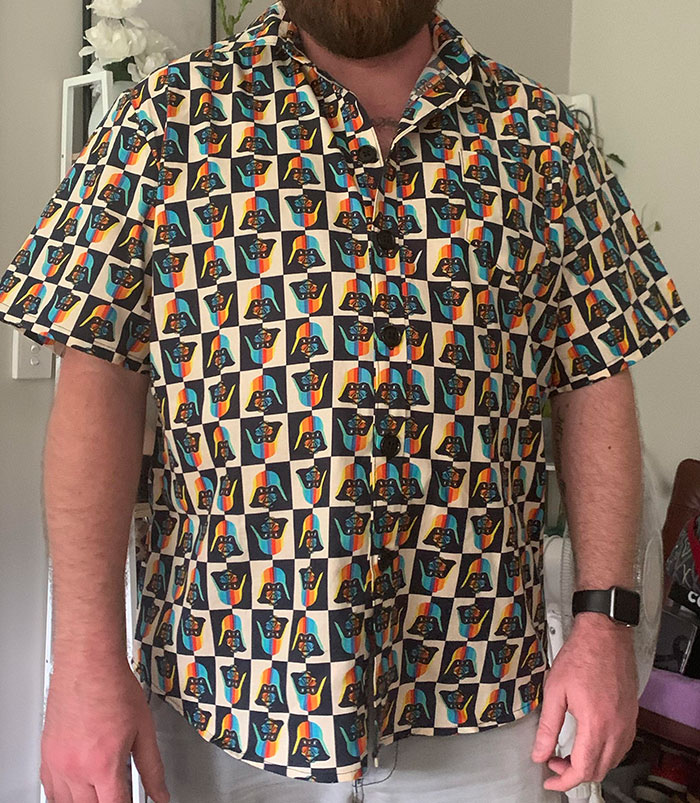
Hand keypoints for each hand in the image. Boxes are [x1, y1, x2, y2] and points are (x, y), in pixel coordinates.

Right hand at [40, 657, 169, 802]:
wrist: (89, 664)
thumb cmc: (114, 687)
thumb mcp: (144, 730)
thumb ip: (152, 768)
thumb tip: (161, 794)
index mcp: (103, 764)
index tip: (132, 802)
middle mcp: (76, 769)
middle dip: (108, 801)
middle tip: (119, 788)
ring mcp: (57, 764)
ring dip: (86, 800)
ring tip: (102, 787)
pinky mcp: (47, 756)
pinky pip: (51, 790)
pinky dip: (65, 794)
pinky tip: (78, 786)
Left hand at [531, 612, 637, 791]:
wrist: (604, 635)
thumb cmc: (580, 656)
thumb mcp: (555, 691)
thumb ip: (548, 727)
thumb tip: (540, 753)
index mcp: (596, 724)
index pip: (583, 769)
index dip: (563, 781)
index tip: (550, 780)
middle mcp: (616, 728)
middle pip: (599, 770)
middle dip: (574, 773)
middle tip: (554, 761)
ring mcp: (627, 723)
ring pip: (612, 761)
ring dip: (590, 764)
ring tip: (568, 752)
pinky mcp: (631, 717)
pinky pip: (621, 747)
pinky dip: (604, 753)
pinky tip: (589, 743)